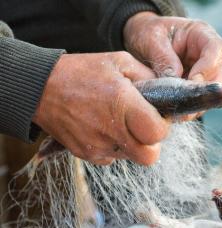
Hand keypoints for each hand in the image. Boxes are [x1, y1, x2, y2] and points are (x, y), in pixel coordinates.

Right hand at [33, 52, 169, 164]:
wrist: (39, 86)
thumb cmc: (82, 71)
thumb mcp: (119, 61)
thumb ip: (148, 77)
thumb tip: (167, 91)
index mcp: (123, 105)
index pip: (158, 134)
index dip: (162, 127)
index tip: (155, 116)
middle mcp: (111, 129)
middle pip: (149, 157)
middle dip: (151, 144)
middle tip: (143, 127)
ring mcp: (97, 145)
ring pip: (131, 158)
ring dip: (132, 144)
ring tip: (120, 122)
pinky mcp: (85, 154)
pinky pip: (110, 158)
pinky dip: (113, 147)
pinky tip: (104, 127)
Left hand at [123, 12, 221, 119]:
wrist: (142, 39)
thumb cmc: (148, 32)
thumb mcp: (151, 38)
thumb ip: (164, 57)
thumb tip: (175, 80)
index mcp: (201, 34)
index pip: (215, 50)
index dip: (207, 68)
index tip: (192, 82)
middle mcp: (208, 54)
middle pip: (219, 74)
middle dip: (205, 91)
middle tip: (188, 104)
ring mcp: (205, 71)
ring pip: (213, 91)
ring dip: (199, 103)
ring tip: (181, 113)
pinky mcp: (198, 87)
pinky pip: (201, 100)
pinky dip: (191, 109)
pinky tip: (178, 115)